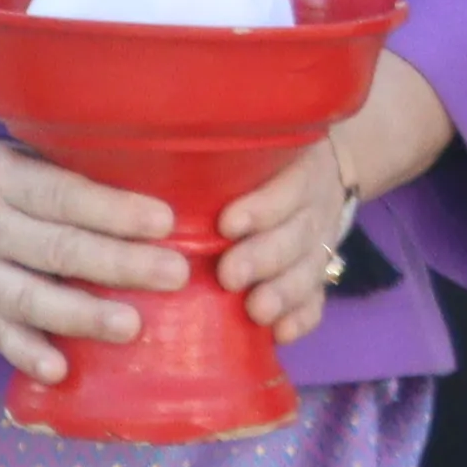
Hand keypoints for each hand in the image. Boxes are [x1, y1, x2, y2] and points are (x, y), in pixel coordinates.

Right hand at [0, 132, 184, 380]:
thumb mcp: (10, 155)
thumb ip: (62, 174)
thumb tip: (150, 184)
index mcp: (0, 179)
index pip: (63, 196)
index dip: (113, 210)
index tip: (164, 221)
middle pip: (56, 249)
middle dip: (118, 264)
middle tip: (174, 274)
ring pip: (30, 299)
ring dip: (83, 316)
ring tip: (132, 327)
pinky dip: (28, 354)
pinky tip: (61, 371)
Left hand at [219, 51, 453, 339]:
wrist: (324, 166)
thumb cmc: (258, 156)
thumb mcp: (252, 136)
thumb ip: (215, 142)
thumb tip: (142, 132)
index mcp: (296, 166)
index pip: (284, 185)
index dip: (261, 206)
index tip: (227, 222)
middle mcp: (313, 204)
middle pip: (297, 232)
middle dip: (265, 256)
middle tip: (231, 275)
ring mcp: (320, 240)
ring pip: (310, 266)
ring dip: (285, 291)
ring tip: (257, 312)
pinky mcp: (320, 270)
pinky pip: (320, 296)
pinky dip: (304, 316)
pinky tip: (282, 334)